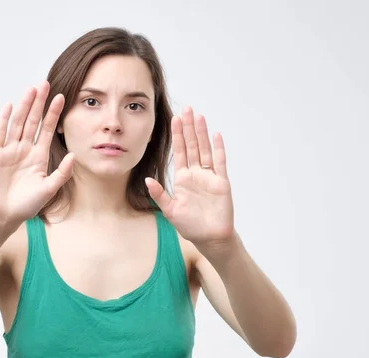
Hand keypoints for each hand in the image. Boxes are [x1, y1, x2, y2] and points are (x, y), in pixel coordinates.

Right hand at [0, 81, 74, 225]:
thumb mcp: (48, 189)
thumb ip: (62, 173)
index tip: (62, 97)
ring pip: (17, 123)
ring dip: (24, 106)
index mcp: (38, 156)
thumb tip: (74, 155)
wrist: (3, 216)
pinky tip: (9, 106)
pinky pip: (0, 134)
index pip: (47, 129)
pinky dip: (3, 120)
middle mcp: (24, 149)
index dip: (53, 114)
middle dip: (39, 103)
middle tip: (45, 84)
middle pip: (32, 121)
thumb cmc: (26, 205)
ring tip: (31, 90)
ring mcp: (9, 150)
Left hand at [145, 106, 233, 244]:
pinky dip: (218, 149)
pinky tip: (216, 135)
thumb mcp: (170, 210)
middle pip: (192, 146)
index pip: (179, 152)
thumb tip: (147, 180)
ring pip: (205, 150)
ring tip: (199, 116)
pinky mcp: (221, 182)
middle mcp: (195, 174)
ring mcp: (209, 176)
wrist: (210, 238)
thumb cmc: (190, 226)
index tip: (174, 119)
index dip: (177, 136)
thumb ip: (159, 194)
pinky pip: (219, 162)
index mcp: (182, 178)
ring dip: (202, 133)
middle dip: (188, 128)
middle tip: (186, 109)